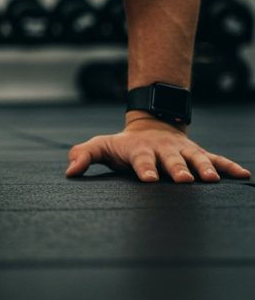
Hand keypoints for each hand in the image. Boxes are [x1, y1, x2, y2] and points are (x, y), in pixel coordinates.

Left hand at [65, 115, 251, 182]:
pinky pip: (215, 159)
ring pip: (195, 158)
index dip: (144, 169)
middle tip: (185, 180)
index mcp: (139, 150)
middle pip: (171, 160)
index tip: (148, 179)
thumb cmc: (122, 144)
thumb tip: (69, 171)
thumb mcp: (100, 146)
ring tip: (212, 179)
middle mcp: (163, 150)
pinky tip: (242, 175)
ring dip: (204, 168)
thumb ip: (83, 155)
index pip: (141, 160)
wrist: (150, 126)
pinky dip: (229, 166)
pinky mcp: (197, 153)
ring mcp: (182, 151)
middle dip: (177, 169)